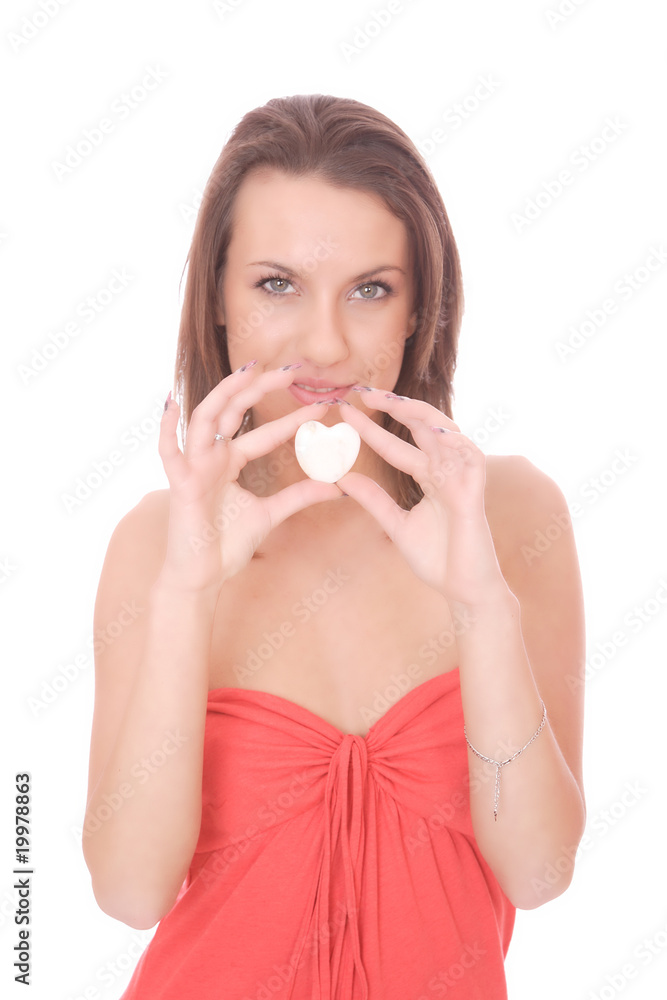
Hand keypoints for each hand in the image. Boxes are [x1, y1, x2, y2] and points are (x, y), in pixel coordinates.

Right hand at [158, 365, 342, 593]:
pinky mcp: (179, 484)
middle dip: (259, 389)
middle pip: (233, 412)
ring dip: (224, 394)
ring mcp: (193, 467)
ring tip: (247, 373)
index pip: (262, 432)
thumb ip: (299, 497)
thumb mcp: (270, 514)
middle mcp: (210, 457)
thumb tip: (337, 486)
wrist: (203, 575)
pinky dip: (166, 428)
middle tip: (290, 370)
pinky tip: (172, 403)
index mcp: (229, 461)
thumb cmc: (226, 544)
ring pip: (205, 420)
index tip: (322, 407)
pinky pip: (168, 452)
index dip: (291, 420)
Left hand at [334, 388, 510, 606]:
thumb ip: (374, 500)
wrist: (462, 589)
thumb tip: (343, 478)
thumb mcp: (395, 524)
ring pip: (445, 432)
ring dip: (418, 414)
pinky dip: (453, 441)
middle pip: (422, 426)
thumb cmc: (437, 558)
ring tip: (389, 400)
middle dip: (394, 406)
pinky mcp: (475, 492)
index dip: (371, 428)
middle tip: (361, 391)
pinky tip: (431, 430)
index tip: (343, 413)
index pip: (398, 444)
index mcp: (430, 476)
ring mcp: (463, 478)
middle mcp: (447, 470)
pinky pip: (469, 457)